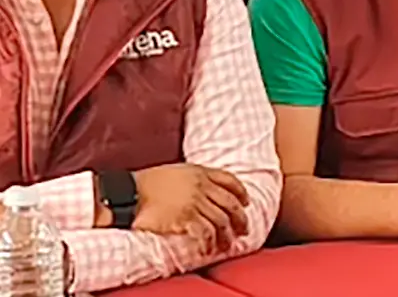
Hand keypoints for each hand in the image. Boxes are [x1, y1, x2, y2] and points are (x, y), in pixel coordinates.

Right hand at [131, 164, 249, 251]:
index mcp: (199, 171)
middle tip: (244, 229)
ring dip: (227, 236)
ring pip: (221, 221)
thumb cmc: (145, 184)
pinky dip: (209, 244)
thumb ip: (192, 178)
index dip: (241, 192)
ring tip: (227, 245)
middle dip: (240, 218)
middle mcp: (201, 186)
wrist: (127, 194)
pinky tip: (208, 251)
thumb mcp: (174, 171)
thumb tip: (202, 188)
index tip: (246, 202)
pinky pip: (206, 233)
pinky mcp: (186, 218)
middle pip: (230, 203)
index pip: (229, 180)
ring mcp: (194, 202)